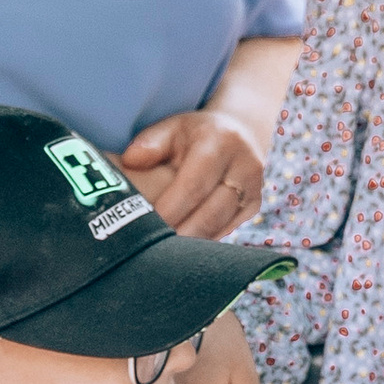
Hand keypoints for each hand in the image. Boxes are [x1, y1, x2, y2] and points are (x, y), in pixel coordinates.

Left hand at [118, 107, 265, 238]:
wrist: (239, 134)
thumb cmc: (194, 135)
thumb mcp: (172, 128)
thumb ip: (149, 143)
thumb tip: (130, 162)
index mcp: (220, 142)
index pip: (194, 185)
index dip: (170, 210)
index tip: (145, 227)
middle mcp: (244, 166)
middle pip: (211, 213)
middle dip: (180, 235)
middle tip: (152, 252)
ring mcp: (253, 189)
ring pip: (220, 227)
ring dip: (191, 243)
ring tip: (164, 255)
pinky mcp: (253, 207)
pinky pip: (225, 231)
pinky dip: (201, 241)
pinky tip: (181, 249)